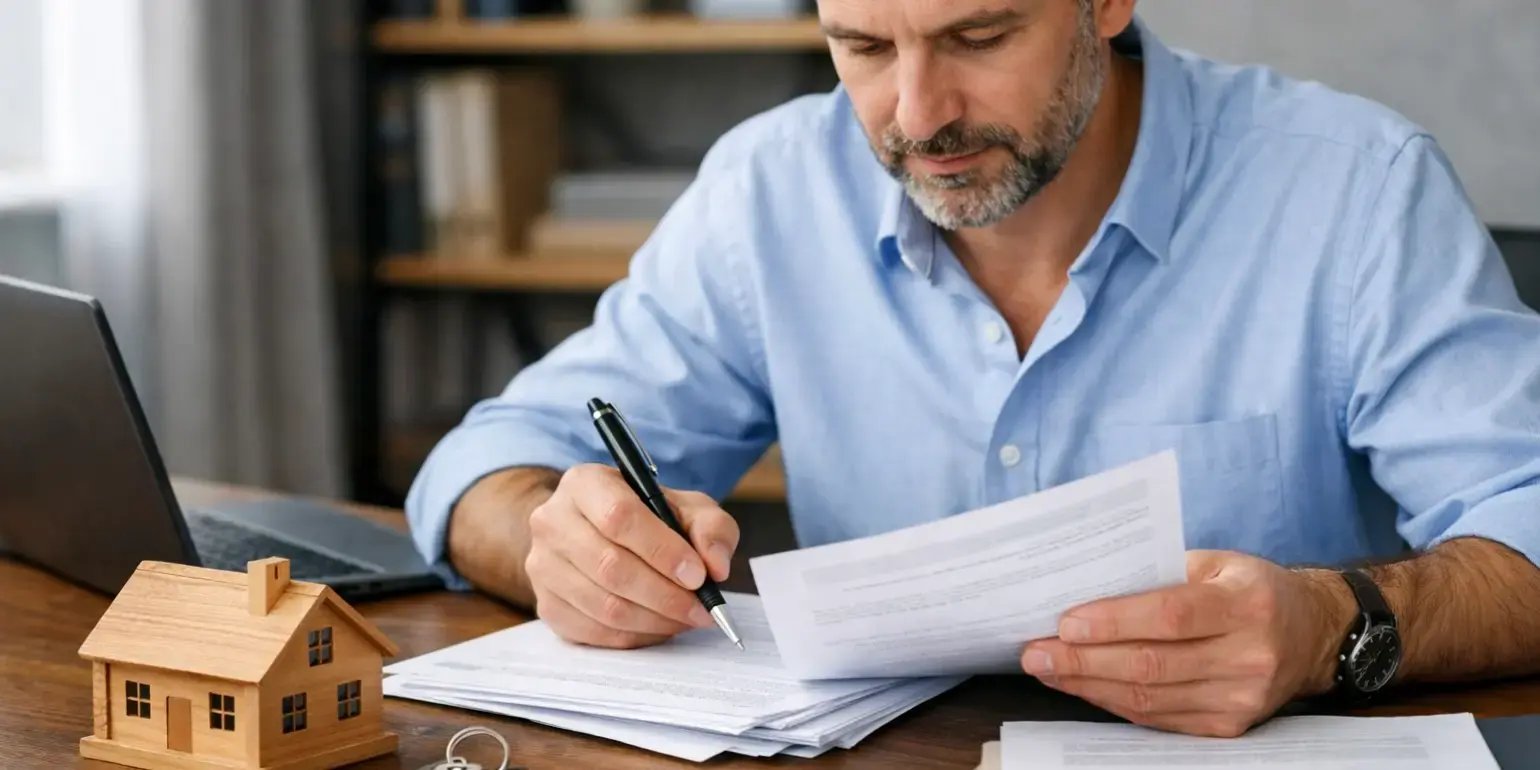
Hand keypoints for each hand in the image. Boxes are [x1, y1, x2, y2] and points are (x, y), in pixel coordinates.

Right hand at [525, 464, 738, 648]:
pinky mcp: (545, 604)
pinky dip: (635, 636)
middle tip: (701, 609)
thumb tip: (716, 567)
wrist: (596, 533)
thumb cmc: (647, 518)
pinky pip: (594, 632)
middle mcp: (553, 521)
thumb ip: (711, 529)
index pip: (619, 516)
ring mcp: (543, 566)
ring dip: (655, 620)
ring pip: (603, 605)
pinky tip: (659, 627)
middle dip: (665, 595)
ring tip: (686, 618)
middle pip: (610, 567)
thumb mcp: (686, 508)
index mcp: (585, 483)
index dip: (663, 551)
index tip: (698, 576)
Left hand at [1020, 550, 1352, 736]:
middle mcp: (1249, 655)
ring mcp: (1241, 698)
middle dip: (1084, 660)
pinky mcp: (1229, 726)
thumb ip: (1158, 574)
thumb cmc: (1250, 588)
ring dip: (1089, 685)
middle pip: (1152, 665)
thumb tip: (1085, 589)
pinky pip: (1159, 718)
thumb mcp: (1216, 563)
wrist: (1312, 633)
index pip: (1171, 616)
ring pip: (1150, 698)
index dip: (1114, 622)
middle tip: (1036, 653)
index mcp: (1246, 604)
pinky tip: (1084, 686)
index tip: (1065, 622)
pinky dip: (1114, 703)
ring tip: (1048, 669)